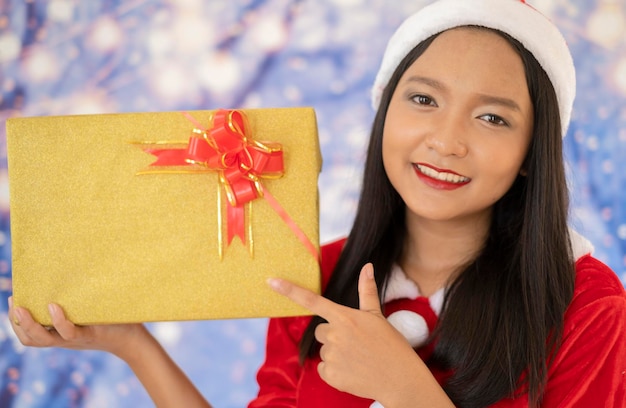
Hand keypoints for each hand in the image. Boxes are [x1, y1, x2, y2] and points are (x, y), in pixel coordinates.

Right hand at [8, 296, 147, 358]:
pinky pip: (68, 332)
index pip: (30, 334)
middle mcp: (64, 338)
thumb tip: (71, 267)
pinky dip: (58, 321)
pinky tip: (54, 307)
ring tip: (21, 308)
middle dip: (16, 323)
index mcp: (60, 333)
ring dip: (29, 325)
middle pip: (30, 339)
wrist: (133, 337)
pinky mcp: (89, 335)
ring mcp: (75, 338)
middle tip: (13, 302)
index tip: (13, 299)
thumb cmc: (111, 319)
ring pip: (43, 339)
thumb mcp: (89, 309)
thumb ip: (78, 298)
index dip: (16, 321)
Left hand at [268, 263, 429, 405]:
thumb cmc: (390, 345)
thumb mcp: (377, 316)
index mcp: (344, 317)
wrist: (400, 379)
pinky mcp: (330, 375)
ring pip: (324, 351)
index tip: (271, 281)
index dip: (289, 290)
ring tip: (358, 359)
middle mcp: (334, 334)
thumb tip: (367, 266)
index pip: (312, 300)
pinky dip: (335, 372)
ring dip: (336, 354)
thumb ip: (367, 291)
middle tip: (356, 343)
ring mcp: (331, 355)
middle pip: (320, 331)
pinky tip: (353, 371)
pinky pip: (324, 369)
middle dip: (333, 335)